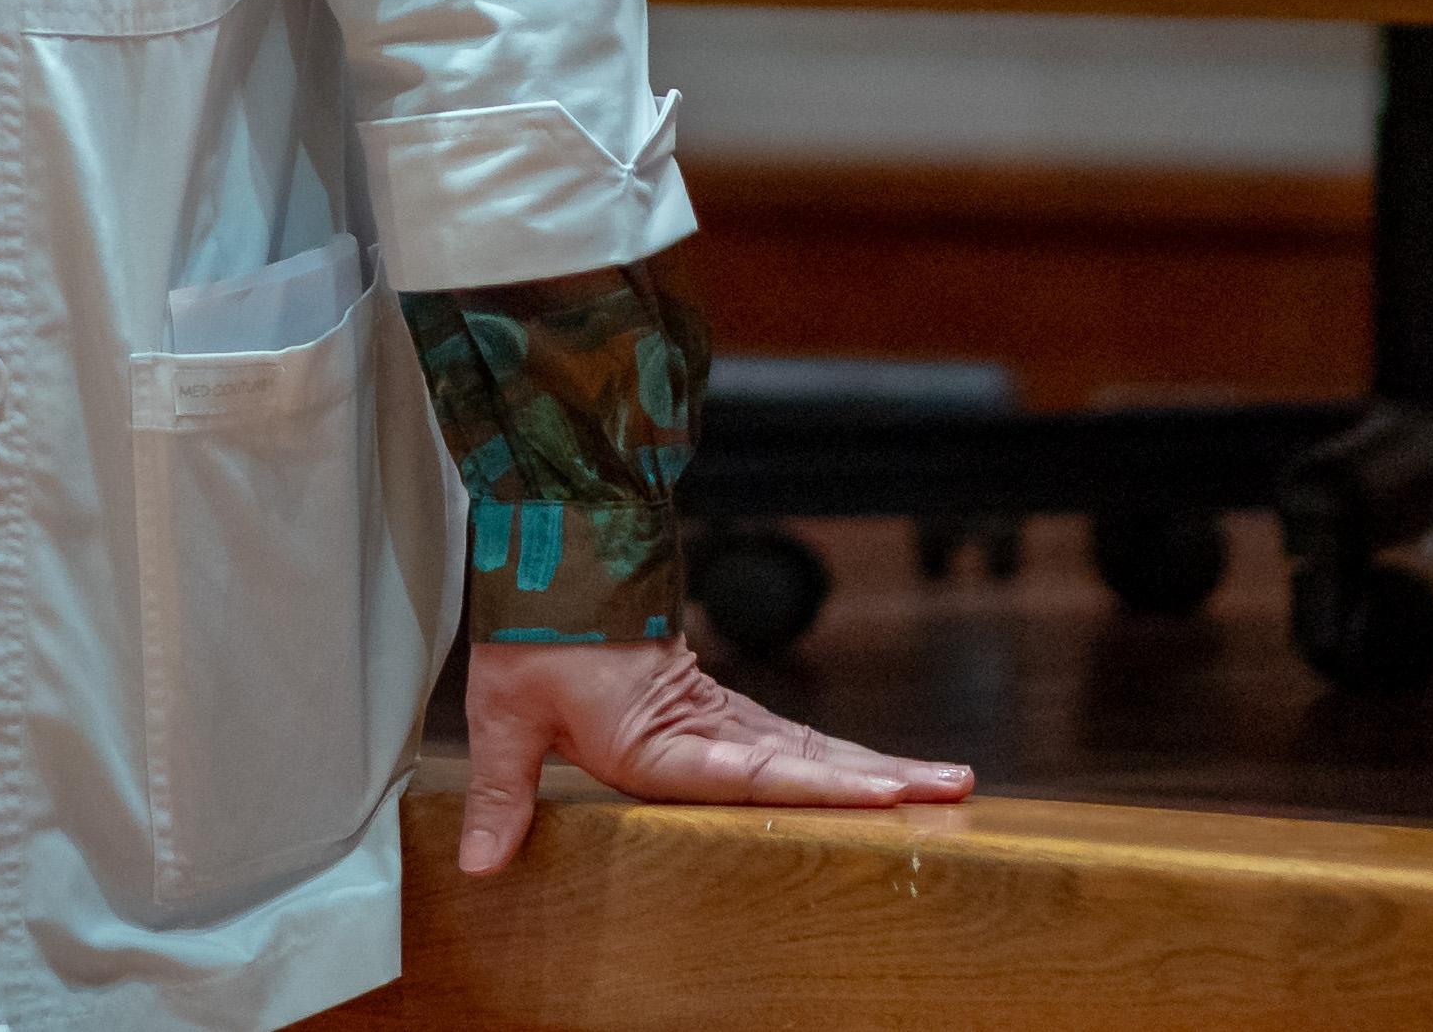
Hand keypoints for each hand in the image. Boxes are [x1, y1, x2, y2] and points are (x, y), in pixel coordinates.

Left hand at [453, 637, 971, 871]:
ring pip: (812, 750)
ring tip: (950, 785)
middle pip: (802, 761)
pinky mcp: (721, 712)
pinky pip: (794, 742)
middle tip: (951, 791)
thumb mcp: (503, 714)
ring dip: (879, 768)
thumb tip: (481, 865)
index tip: (871, 792)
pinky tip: (890, 778)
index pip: (741, 769)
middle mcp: (700, 729)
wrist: (551, 568)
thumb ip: (502, 795)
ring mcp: (719, 718)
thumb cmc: (531, 640)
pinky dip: (847, 762)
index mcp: (654, 738)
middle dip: (879, 779)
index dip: (804, 785)